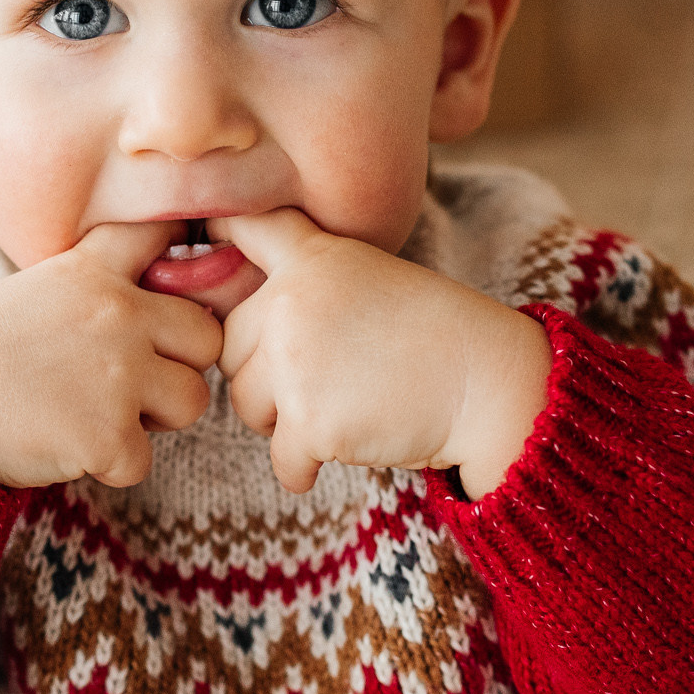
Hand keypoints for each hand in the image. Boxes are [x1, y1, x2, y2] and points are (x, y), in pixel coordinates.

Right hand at [0, 222, 221, 493]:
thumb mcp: (38, 292)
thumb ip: (101, 287)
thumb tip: (169, 300)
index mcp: (93, 270)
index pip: (163, 235)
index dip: (178, 263)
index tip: (160, 289)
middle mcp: (116, 312)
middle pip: (206, 337)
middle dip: (177, 365)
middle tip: (125, 382)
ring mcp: (117, 373)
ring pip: (193, 401)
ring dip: (153, 419)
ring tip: (93, 413)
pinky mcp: (109, 434)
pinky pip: (144, 461)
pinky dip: (110, 466)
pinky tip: (65, 445)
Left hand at [217, 210, 550, 496]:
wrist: (488, 383)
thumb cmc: (433, 336)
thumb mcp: (370, 280)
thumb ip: (304, 288)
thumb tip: (232, 325)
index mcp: (312, 258)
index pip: (245, 226)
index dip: (216, 232)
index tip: (205, 242)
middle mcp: (292, 302)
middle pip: (231, 348)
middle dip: (264, 375)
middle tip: (324, 380)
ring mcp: (296, 362)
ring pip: (246, 406)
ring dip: (283, 421)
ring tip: (343, 407)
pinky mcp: (309, 421)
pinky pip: (281, 460)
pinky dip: (305, 467)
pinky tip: (343, 449)